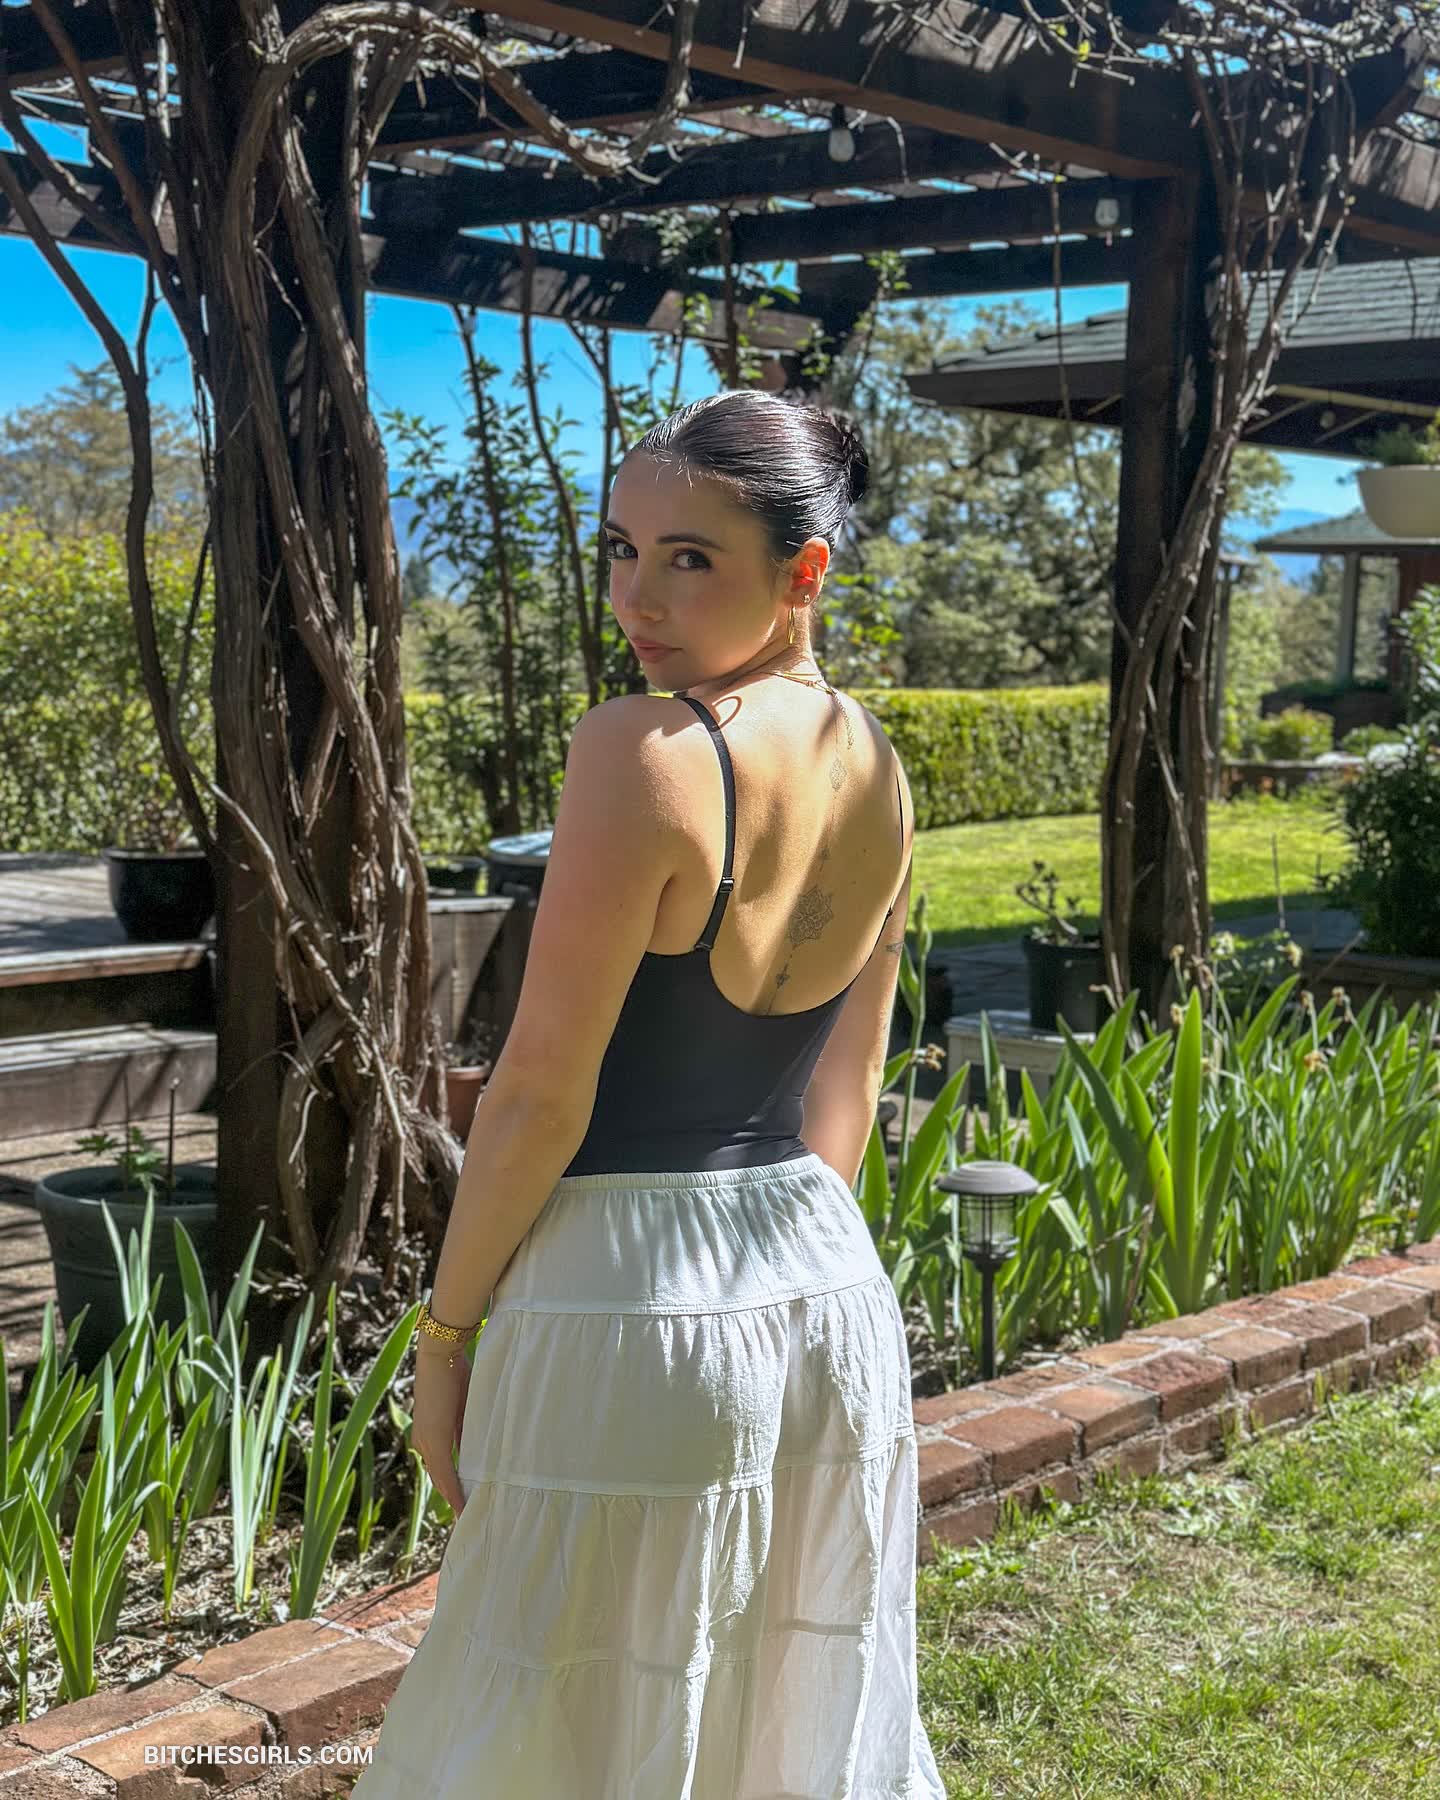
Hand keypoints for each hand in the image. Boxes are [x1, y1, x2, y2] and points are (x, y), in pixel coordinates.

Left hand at [410, 1339, 472, 1517]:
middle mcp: (422, 1442)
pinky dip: (454, 1490)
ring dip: (453, 1498)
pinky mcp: (434, 1439)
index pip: (440, 1468)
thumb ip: (465, 1428)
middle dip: (452, 1499)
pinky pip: (445, 1472)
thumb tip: (477, 1446)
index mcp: (428, 1433)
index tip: (462, 1504)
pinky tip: (462, 1504)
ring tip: (466, 1517)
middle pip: (438, 1479)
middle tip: (465, 1518)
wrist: (441, 1354)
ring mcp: (426, 1442)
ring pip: (440, 1479)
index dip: (451, 1487)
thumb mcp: (462, 1407)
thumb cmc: (453, 1373)